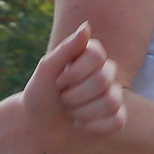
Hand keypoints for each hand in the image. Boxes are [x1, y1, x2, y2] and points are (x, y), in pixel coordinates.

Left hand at [25, 21, 125, 136]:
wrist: (36, 127)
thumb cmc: (40, 95)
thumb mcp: (47, 69)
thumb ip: (67, 48)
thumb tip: (86, 25)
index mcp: (90, 56)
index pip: (97, 55)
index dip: (75, 72)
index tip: (58, 81)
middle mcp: (105, 73)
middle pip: (103, 80)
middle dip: (75, 95)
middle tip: (62, 99)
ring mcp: (113, 95)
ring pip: (111, 102)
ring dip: (82, 111)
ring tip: (70, 112)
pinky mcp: (116, 119)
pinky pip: (118, 120)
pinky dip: (93, 126)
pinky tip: (81, 124)